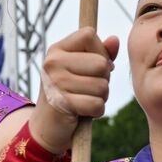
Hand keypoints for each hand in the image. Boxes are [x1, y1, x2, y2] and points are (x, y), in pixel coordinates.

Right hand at [29, 27, 119, 152]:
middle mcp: (52, 63)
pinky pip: (96, 104)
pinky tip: (82, 112)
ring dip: (100, 97)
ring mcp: (55, 83)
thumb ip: (99, 53)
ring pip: (102, 86)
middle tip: (88, 88)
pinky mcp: (61, 103)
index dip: (100, 51)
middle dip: (103, 79)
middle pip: (101, 63)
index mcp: (56, 50)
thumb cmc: (68, 94)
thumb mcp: (82, 69)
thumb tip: (114, 40)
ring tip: (84, 100)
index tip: (92, 67)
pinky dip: (96, 111)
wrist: (46, 126)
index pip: (89, 35)